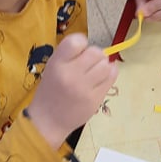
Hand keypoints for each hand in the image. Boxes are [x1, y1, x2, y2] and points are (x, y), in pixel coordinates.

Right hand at [28, 33, 117, 148]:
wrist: (48, 120)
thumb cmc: (51, 91)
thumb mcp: (53, 67)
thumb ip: (70, 55)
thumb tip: (96, 50)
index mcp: (57, 63)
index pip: (77, 41)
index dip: (81, 43)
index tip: (79, 51)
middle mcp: (71, 74)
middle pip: (96, 52)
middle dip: (95, 55)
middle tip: (88, 64)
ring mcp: (84, 88)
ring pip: (106, 65)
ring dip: (103, 65)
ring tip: (94, 73)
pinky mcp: (95, 99)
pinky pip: (111, 78)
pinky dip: (109, 74)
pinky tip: (101, 78)